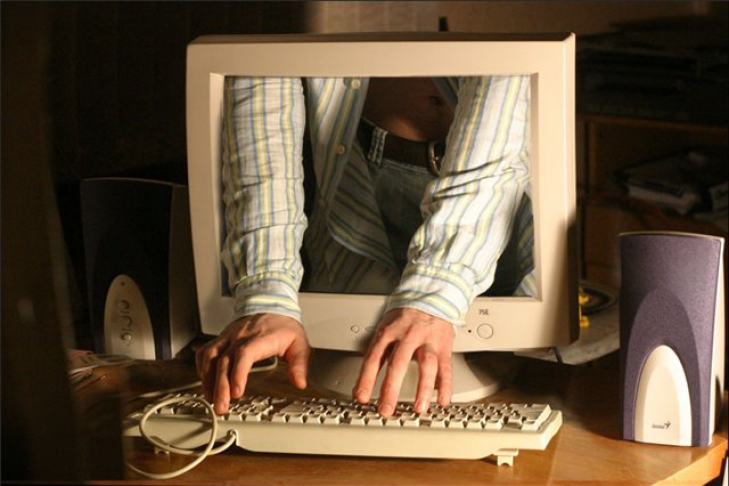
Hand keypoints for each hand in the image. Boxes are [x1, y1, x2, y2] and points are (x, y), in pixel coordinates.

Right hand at [195, 313, 309, 414]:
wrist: (271, 305)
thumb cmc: (283, 327)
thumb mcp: (300, 343)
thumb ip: (300, 364)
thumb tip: (299, 382)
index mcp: (260, 338)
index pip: (244, 355)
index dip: (238, 374)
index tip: (237, 393)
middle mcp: (240, 337)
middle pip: (224, 360)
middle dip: (220, 386)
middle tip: (221, 406)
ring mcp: (228, 337)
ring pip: (210, 356)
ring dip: (208, 379)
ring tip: (212, 398)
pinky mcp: (221, 338)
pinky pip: (205, 352)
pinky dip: (202, 368)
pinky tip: (205, 382)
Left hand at [353, 308, 454, 415]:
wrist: (431, 297)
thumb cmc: (404, 318)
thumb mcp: (385, 327)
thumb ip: (376, 353)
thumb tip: (361, 383)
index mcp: (388, 333)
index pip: (374, 358)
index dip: (366, 379)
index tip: (361, 397)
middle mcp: (407, 337)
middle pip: (398, 363)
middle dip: (391, 388)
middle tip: (386, 409)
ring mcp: (427, 342)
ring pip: (426, 366)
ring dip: (423, 389)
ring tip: (419, 408)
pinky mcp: (443, 347)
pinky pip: (446, 368)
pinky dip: (446, 386)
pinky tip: (442, 400)